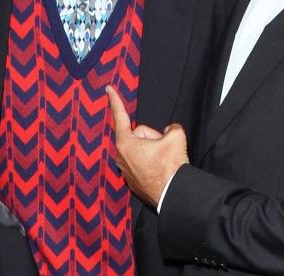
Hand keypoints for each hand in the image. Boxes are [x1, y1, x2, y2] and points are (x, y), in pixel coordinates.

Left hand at [106, 85, 188, 207]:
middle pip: (138, 135)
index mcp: (126, 143)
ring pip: (141, 150)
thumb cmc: (170, 166)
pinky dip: (152, 164)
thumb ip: (171, 128)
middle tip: (163, 148)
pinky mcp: (132, 182)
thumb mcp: (176, 137)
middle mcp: (121, 157)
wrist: (173, 195)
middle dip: (151, 137)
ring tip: (163, 163)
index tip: (108, 88)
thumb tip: (170, 132)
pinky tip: (161, 171)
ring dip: (152, 152)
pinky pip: (142, 164)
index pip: (120, 116)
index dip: (115, 100)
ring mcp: (125, 171)